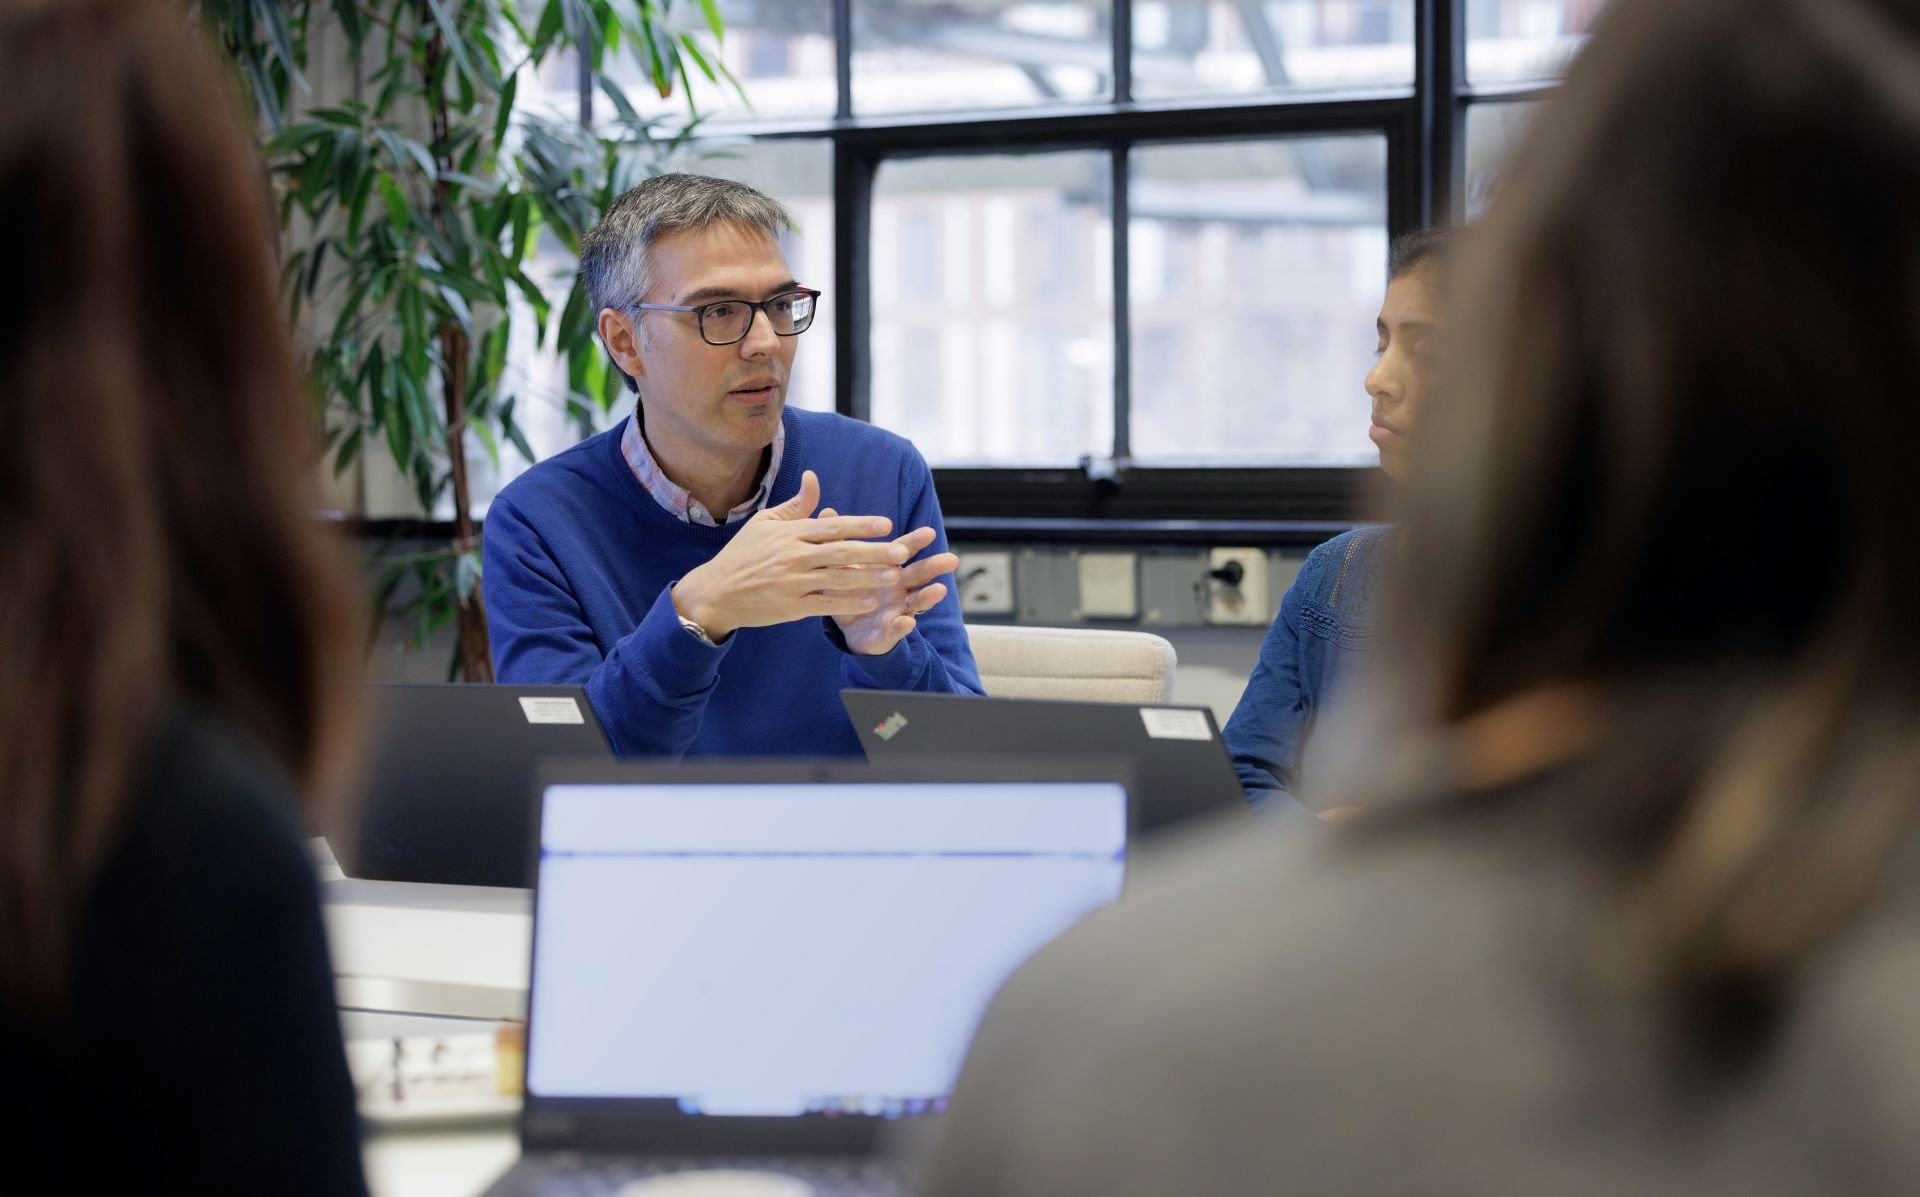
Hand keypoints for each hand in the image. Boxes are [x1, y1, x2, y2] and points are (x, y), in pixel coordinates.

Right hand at [671, 471, 910, 640]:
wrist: (716, 591)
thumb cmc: (744, 554)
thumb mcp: (765, 523)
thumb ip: (795, 505)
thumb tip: (814, 478)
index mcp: (789, 533)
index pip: (832, 526)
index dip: (861, 525)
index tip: (886, 524)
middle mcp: (792, 556)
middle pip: (841, 552)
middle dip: (874, 551)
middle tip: (902, 551)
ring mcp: (791, 583)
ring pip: (837, 578)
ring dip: (869, 577)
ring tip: (895, 576)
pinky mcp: (789, 607)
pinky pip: (825, 603)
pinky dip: (848, 602)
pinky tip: (871, 600)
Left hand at [815, 505, 957, 655]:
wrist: (849, 629)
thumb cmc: (850, 591)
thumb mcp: (842, 566)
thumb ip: (840, 542)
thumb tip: (827, 511)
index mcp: (888, 568)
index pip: (903, 551)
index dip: (915, 542)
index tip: (928, 532)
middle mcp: (899, 588)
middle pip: (919, 575)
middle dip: (934, 567)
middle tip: (951, 559)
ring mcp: (897, 610)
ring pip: (917, 602)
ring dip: (928, 596)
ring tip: (939, 590)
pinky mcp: (888, 633)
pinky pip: (895, 630)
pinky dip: (901, 627)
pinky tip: (907, 623)